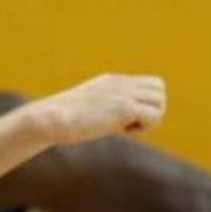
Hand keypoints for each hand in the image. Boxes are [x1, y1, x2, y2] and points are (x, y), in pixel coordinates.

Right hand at [26, 74, 165, 143]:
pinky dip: (143, 127)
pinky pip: (153, 115)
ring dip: (149, 119)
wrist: (50, 119)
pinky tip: (121, 130)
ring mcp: (123, 94)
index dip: (147, 103)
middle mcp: (121, 83)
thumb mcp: (91, 106)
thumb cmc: (65, 119)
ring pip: (160, 103)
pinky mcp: (123, 107)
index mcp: (115, 81)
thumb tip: (119, 118)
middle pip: (160, 90)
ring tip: (126, 127)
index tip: (130, 116)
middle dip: (152, 110)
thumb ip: (108, 106)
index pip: (152, 84)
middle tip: (132, 123)